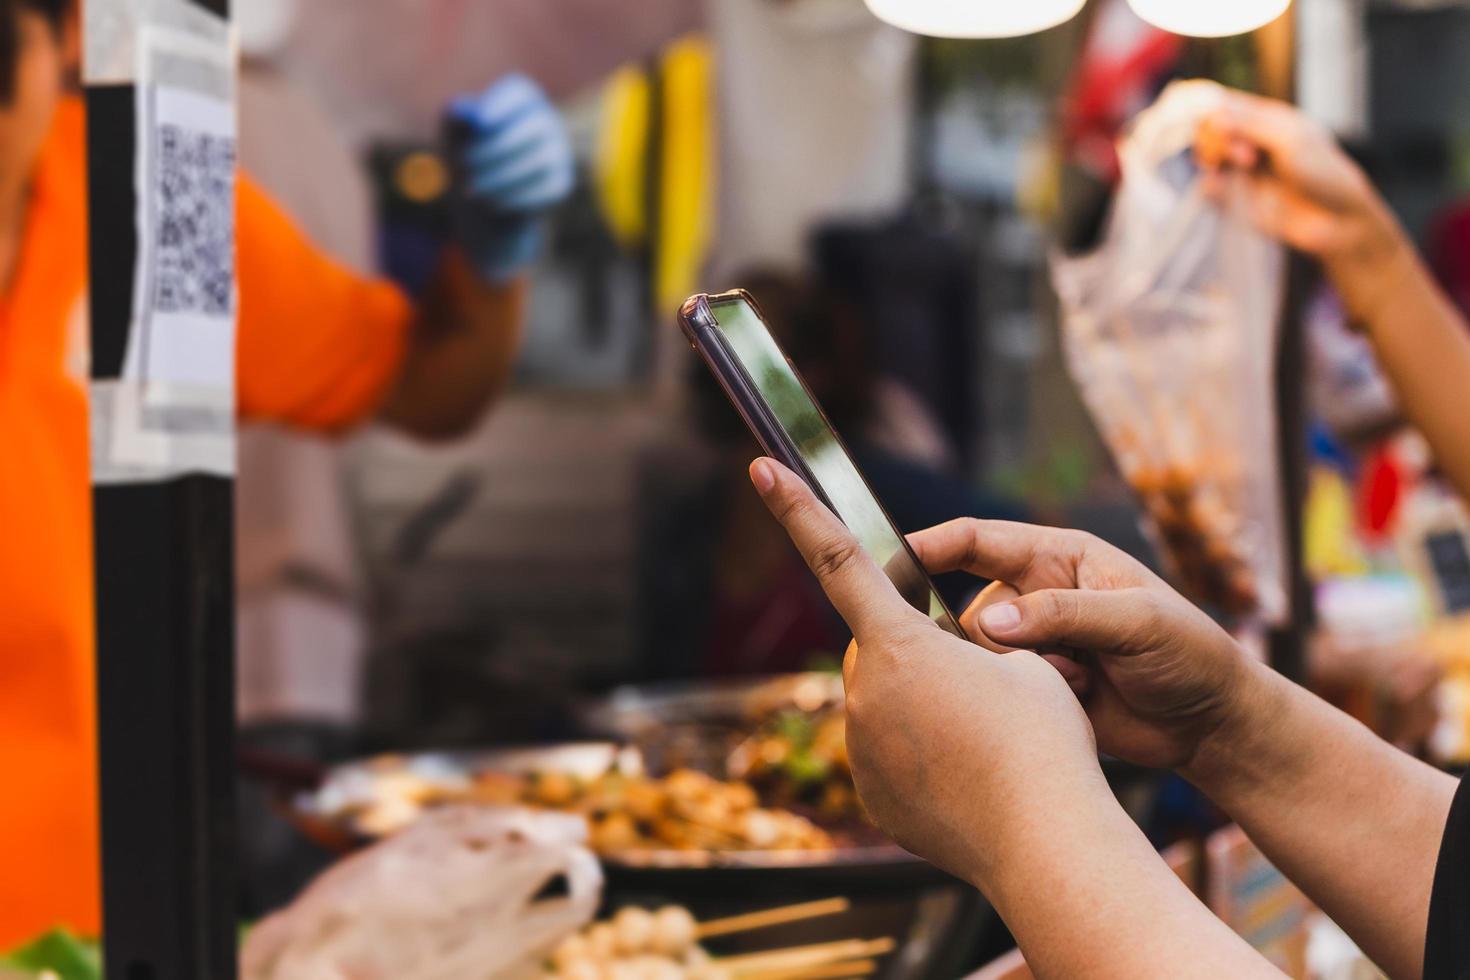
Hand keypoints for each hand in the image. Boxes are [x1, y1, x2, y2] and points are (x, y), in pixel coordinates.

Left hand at [447, 74, 574, 281]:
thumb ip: (453, 117)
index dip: (502, 106)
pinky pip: (539, 191)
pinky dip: (510, 199)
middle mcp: (546, 120)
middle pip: (529, 128)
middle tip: (463, 166)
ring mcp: (558, 152)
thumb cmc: (466, 153)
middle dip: (492, 150)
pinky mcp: (560, 183)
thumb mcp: (452, 133)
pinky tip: (490, 203)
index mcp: (520, 99)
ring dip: (496, 180)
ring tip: (470, 190)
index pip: (518, 95)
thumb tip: (462, 114)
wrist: (485, 195)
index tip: (481, 122)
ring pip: (533, 164)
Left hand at [749, 459, 1112, 885]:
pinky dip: (919, 757)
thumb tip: (938, 661)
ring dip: (918, 707)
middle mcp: (865, 693)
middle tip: (972, 678)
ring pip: (882, 705)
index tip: (763, 471)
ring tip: (982, 739)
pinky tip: (967, 778)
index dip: (798, 510)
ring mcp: (863, 749)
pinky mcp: (873, 797)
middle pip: (875, 647)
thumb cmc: (1045, 742)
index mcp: (899, 644)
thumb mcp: (1026, 662)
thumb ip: (971, 642)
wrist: (1046, 845)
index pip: (838, 559)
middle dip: (910, 648)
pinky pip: (888, 756)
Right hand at [907, 518, 1257, 771]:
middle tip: (1043, 659)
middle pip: (968, 607)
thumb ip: (1064, 614)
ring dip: (1017, 673)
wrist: (1212, 724)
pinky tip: (1075, 702)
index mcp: (1059, 557)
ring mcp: (1033, 645)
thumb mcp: (1137, 621)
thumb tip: (991, 621)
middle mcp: (1036, 597)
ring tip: (1078, 682)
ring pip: (979, 657)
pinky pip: (999, 691)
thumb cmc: (1189, 654)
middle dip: (987, 637)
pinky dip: (1026, 700)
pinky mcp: (1033, 690)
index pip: (978, 541)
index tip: (892, 563)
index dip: (931, 547)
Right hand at [1195, 89, 1409, 320]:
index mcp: (1267, 119)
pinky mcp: (1237, 199)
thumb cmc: (1324, 174)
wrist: (1336, 221)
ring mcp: (1243, 170)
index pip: (1224, 105)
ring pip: (1207, 157)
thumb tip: (1212, 114)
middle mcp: (1251, 141)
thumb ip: (1250, 125)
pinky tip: (1222, 188)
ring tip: (1243, 171)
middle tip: (1245, 157)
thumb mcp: (1290, 140)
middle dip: (1217, 140)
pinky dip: (1211, 186)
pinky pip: (1210, 188)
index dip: (1214, 114)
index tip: (1224, 129)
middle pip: (1209, 130)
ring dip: (1214, 161)